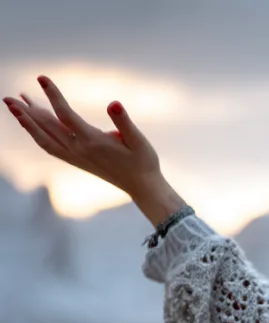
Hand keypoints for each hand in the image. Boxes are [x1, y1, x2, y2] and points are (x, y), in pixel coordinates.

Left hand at [3, 75, 184, 224]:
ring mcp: (75, 156)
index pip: (66, 115)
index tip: (41, 78)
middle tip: (8, 96)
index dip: (53, 95)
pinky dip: (36, 134)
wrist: (142, 186)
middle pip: (46, 127)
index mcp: (93, 142)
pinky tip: (31, 123)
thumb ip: (124, 121)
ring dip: (26, 122)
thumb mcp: (138, 140)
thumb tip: (114, 103)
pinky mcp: (75, 160)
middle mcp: (79, 150)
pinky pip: (49, 146)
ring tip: (14, 106)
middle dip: (27, 111)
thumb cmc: (143, 161)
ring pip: (44, 137)